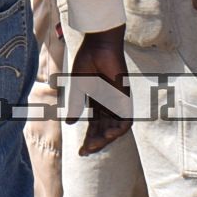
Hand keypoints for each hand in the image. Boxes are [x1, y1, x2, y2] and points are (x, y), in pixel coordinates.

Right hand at [70, 27, 129, 156]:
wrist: (98, 45)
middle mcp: (108, 104)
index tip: (80, 151)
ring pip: (116, 128)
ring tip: (95, 145)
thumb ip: (74, 104)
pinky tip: (108, 135)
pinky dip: (119, 130)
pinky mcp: (125, 97)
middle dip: (95, 143)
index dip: (88, 139)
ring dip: (107, 139)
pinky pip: (127, 119)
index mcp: (97, 101)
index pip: (94, 126)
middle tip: (85, 152)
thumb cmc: (88, 60)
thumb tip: (69, 123)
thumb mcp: (78, 87)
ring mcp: (118, 101)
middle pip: (104, 130)